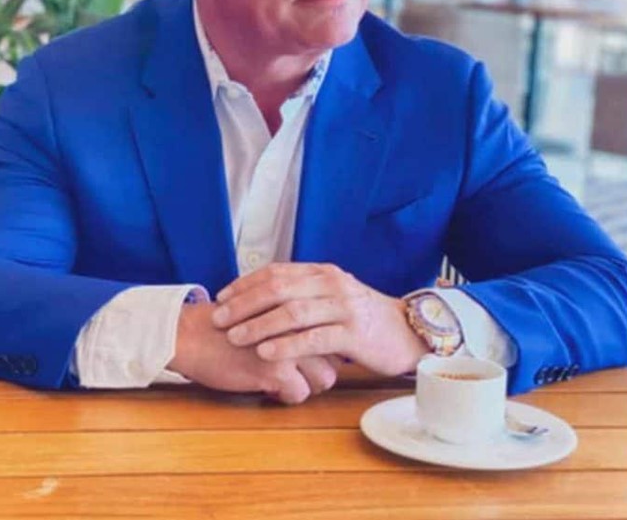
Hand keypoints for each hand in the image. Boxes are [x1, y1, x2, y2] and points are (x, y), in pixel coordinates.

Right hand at [167, 302, 340, 403]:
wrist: (193, 334)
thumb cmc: (226, 323)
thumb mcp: (264, 310)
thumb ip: (290, 318)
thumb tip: (316, 335)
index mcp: (297, 306)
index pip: (332, 332)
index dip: (326, 349)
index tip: (313, 355)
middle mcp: (299, 324)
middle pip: (335, 357)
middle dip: (322, 369)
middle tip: (300, 373)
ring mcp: (290, 346)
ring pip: (324, 378)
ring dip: (309, 385)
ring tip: (287, 381)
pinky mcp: (274, 369)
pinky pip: (299, 394)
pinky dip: (286, 396)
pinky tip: (269, 388)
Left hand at [212, 262, 428, 375]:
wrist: (407, 332)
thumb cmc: (361, 318)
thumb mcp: (332, 297)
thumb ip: (302, 294)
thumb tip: (259, 299)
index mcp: (322, 272)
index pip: (276, 272)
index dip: (245, 284)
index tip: (221, 298)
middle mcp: (332, 284)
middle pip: (279, 288)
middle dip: (245, 304)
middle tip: (219, 319)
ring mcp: (344, 307)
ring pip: (293, 312)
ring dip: (259, 325)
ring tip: (235, 337)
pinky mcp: (354, 334)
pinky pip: (314, 338)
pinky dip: (287, 345)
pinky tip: (266, 353)